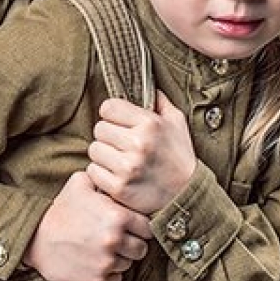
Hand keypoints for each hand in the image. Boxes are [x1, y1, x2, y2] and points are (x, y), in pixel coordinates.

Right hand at [24, 171, 151, 280]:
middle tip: (117, 240)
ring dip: (119, 259)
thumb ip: (103, 178)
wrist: (34, 240)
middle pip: (141, 249)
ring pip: (128, 264)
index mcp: (117, 216)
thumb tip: (116, 175)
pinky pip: (115, 280)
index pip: (147, 227)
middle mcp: (115, 240)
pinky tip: (95, 262)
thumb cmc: (59, 211)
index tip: (129, 227)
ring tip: (102, 250)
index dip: (139, 227)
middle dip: (132, 244)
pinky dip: (109, 274)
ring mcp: (106, 263)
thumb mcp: (79, 184)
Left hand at [87, 91, 196, 214]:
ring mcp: (127, 167)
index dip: (112, 114)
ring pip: (94, 150)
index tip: (119, 123)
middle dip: (108, 136)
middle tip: (120, 144)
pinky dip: (101, 174)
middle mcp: (137, 143)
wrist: (186, 195)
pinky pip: (93, 171)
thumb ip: (159, 101)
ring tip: (118, 160)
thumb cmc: (180, 156)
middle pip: (99, 129)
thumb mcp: (177, 123)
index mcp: (149, 123)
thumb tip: (146, 84)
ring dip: (103, 155)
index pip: (108, 107)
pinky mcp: (119, 187)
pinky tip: (116, 175)